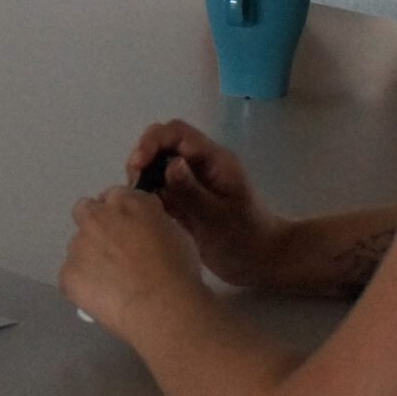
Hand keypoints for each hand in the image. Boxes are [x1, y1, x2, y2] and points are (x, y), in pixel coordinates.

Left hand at [62, 186, 204, 334]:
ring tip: (114, 282)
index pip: (115, 196)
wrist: (162, 306)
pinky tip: (105, 297)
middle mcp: (98, 217)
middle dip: (94, 223)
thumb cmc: (177, 273)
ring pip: (78, 246)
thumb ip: (152, 220)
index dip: (121, 213)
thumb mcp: (177, 232)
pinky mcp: (68, 273)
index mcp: (127, 203)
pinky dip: (83, 285)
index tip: (126, 227)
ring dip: (90, 257)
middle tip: (111, 248)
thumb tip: (146, 226)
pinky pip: (71, 276)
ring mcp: (79, 245)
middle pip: (86, 210)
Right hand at [120, 120, 290, 288]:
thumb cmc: (245, 238)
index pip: (177, 133)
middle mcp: (200, 165)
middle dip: (143, 158)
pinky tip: (143, 211)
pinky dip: (147, 194)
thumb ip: (192, 190)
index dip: (153, 142)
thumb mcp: (217, 217)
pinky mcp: (184, 200)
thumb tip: (170, 163)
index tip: (138, 166)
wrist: (262, 263)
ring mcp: (192, 182)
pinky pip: (160, 186)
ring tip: (137, 201)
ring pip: (157, 164)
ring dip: (143, 177)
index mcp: (213, 160)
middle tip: (135, 186)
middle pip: (163, 144)